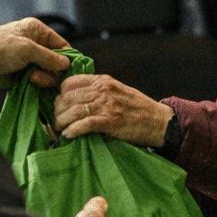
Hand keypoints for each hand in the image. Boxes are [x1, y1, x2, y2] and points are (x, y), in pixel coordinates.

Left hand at [0, 18, 71, 87]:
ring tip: (30, 80)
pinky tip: (30, 85)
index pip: (62, 45)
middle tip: (39, 76)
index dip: (67, 59)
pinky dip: (36, 84)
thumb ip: (49, 57)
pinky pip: (37, 80)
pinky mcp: (21, 73)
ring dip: (42, 79)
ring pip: (47, 73)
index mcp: (37, 31)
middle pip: (56, 62)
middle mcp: (34, 44)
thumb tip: (67, 64)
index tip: (70, 73)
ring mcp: (28, 60)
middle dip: (51, 71)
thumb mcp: (27, 49)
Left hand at [54, 73, 175, 145]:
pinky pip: (84, 124)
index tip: (59, 106)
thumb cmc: (138, 109)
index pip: (69, 82)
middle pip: (67, 97)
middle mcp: (103, 90)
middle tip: (56, 122)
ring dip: (62, 122)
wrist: (159, 122)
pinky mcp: (111, 121)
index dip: (59, 95)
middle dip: (57, 111)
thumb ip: (98, 91)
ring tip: (60, 130)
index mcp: (103, 81)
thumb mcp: (117, 91)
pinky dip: (73, 130)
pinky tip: (69, 135)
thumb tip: (73, 99)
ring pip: (73, 110)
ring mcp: (107, 105)